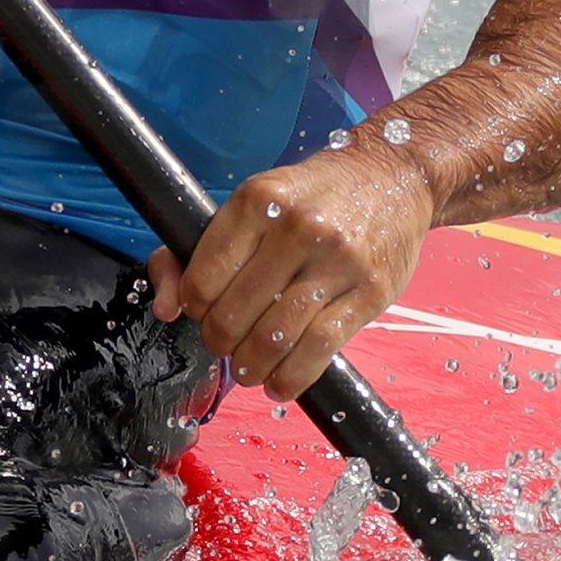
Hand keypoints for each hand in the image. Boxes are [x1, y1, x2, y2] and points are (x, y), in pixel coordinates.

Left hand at [146, 143, 437, 398]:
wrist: (394, 177)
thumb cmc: (311, 196)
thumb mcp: (253, 202)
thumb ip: (197, 251)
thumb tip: (166, 309)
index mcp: (257, 200)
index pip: (204, 277)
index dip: (194, 307)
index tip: (202, 312)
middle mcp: (297, 228)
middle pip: (236, 312)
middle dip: (220, 341)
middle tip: (224, 346)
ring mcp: (337, 260)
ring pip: (275, 334)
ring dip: (252, 365)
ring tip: (247, 370)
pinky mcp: (371, 290)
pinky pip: (321, 346)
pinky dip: (292, 376)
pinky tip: (280, 384)